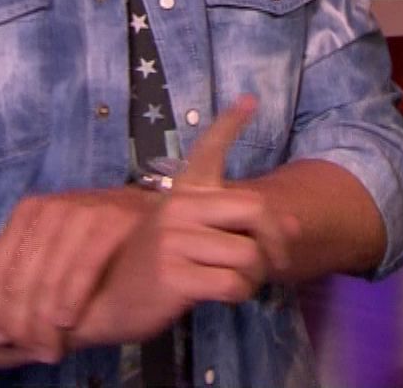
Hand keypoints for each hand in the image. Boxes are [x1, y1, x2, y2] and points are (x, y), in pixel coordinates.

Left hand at [0, 186, 154, 361]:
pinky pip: (83, 268)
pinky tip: (68, 322)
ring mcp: (86, 210)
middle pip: (21, 275)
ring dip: (45, 321)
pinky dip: (72, 299)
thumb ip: (10, 252)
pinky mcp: (116, 221)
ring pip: (49, 276)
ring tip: (49, 347)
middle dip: (19, 322)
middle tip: (27, 349)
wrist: (167, 219)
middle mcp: (55, 206)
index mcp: (33, 210)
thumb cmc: (106, 239)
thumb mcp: (53, 244)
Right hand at [71, 95, 297, 344]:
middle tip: (274, 262)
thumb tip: (295, 225)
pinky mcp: (172, 275)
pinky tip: (224, 296)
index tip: (249, 100)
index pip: (207, 150)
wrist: (107, 302)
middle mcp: (177, 208)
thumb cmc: (156, 268)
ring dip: (254, 278)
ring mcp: (172, 240)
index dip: (229, 124)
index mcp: (181, 194)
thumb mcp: (195, 240)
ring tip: (236, 283)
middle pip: (255, 210)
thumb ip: (239, 228)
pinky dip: (239, 294)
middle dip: (274, 241)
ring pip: (249, 255)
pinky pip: (233, 283)